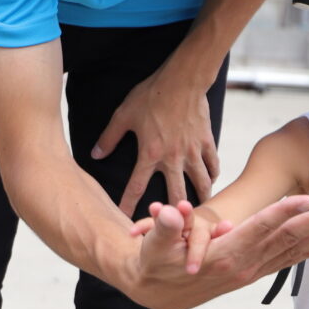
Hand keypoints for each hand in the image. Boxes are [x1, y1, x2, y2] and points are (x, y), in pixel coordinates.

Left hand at [93, 66, 219, 214]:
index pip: (136, 187)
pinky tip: (210, 182)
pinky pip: (213, 164)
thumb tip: (95, 154)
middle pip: (175, 196)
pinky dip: (212, 175)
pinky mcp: (206, 141)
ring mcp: (193, 151)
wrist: (183, 78)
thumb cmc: (151, 94)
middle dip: (175, 215)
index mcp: (150, 153)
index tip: (126, 224)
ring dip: (200, 200)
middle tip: (174, 229)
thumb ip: (109, 137)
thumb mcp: (124, 114)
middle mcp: (173, 158)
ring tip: (198, 213)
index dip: (129, 206)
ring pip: (201, 184)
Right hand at [126, 195, 308, 308]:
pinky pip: (286, 262)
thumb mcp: (153, 245)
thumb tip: (169, 210)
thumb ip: (163, 228)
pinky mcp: (251, 273)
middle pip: (286, 240)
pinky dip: (308, 254)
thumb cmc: (153, 262)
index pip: (261, 228)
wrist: (154, 293)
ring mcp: (249, 271)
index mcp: (224, 255)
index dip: (285, 212)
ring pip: (292, 251)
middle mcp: (243, 265)